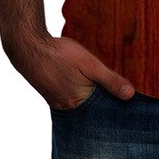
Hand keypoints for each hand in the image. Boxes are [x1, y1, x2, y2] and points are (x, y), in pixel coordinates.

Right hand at [4, 33, 135, 110]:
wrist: (28, 47)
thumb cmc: (60, 54)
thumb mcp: (90, 64)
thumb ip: (110, 80)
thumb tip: (131, 95)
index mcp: (77, 104)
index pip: (102, 112)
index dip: (116, 105)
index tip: (130, 102)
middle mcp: (67, 107)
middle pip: (92, 109)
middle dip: (105, 102)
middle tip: (121, 94)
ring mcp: (57, 101)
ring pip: (82, 102)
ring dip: (93, 96)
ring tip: (105, 87)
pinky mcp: (52, 93)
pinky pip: (71, 96)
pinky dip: (81, 92)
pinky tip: (86, 83)